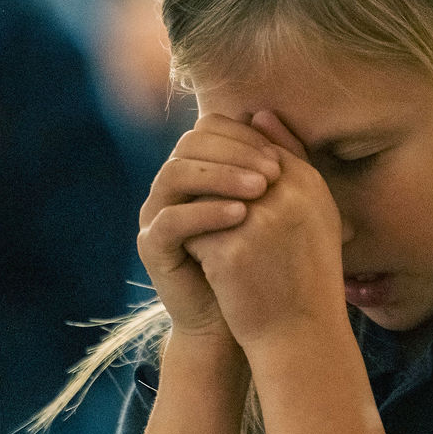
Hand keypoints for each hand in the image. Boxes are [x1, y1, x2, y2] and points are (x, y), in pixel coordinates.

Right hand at [137, 114, 283, 340]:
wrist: (240, 320)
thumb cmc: (262, 259)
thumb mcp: (274, 205)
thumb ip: (272, 162)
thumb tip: (266, 113)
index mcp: (197, 169)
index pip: (209, 130)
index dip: (244, 136)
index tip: (280, 158)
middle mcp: (171, 187)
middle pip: (190, 146)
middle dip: (235, 153)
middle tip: (273, 172)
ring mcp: (156, 214)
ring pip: (175, 174)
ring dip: (221, 176)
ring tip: (261, 189)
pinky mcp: (152, 246)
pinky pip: (171, 218)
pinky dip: (206, 212)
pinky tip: (241, 216)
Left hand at [187, 111, 348, 353]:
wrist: (301, 333)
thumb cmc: (305, 273)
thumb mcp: (313, 210)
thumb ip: (290, 158)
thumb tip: (258, 113)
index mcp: (307, 181)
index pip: (252, 141)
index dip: (226, 159)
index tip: (218, 183)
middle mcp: (286, 195)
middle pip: (221, 162)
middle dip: (204, 180)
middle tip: (198, 206)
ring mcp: (258, 222)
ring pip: (201, 193)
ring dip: (194, 209)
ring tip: (199, 233)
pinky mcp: (231, 251)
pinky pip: (192, 228)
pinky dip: (190, 241)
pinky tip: (197, 261)